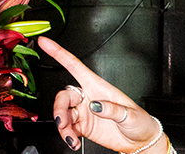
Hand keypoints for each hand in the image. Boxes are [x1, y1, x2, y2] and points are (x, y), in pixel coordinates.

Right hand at [39, 36, 167, 152]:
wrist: (139, 140)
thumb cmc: (139, 121)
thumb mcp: (130, 113)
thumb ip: (112, 109)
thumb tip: (95, 105)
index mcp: (99, 86)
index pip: (75, 66)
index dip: (59, 53)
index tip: (45, 43)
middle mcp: (89, 97)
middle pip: (64, 96)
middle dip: (59, 108)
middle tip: (62, 121)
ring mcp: (85, 112)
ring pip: (63, 114)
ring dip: (62, 126)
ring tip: (71, 137)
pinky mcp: (83, 126)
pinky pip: (67, 128)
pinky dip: (66, 136)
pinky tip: (74, 141)